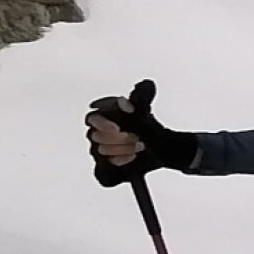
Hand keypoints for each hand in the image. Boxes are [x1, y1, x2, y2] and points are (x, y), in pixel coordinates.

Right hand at [85, 80, 200, 187]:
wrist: (161, 148)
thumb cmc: (148, 127)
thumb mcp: (146, 112)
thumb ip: (142, 98)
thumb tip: (146, 83)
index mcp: (103, 117)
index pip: (92, 117)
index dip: (104, 122)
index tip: (119, 126)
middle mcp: (97, 134)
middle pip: (96, 136)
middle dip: (119, 137)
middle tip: (137, 137)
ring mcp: (99, 151)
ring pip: (100, 151)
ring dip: (123, 149)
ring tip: (140, 146)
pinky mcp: (105, 168)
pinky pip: (104, 170)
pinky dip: (119, 164)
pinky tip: (131, 159)